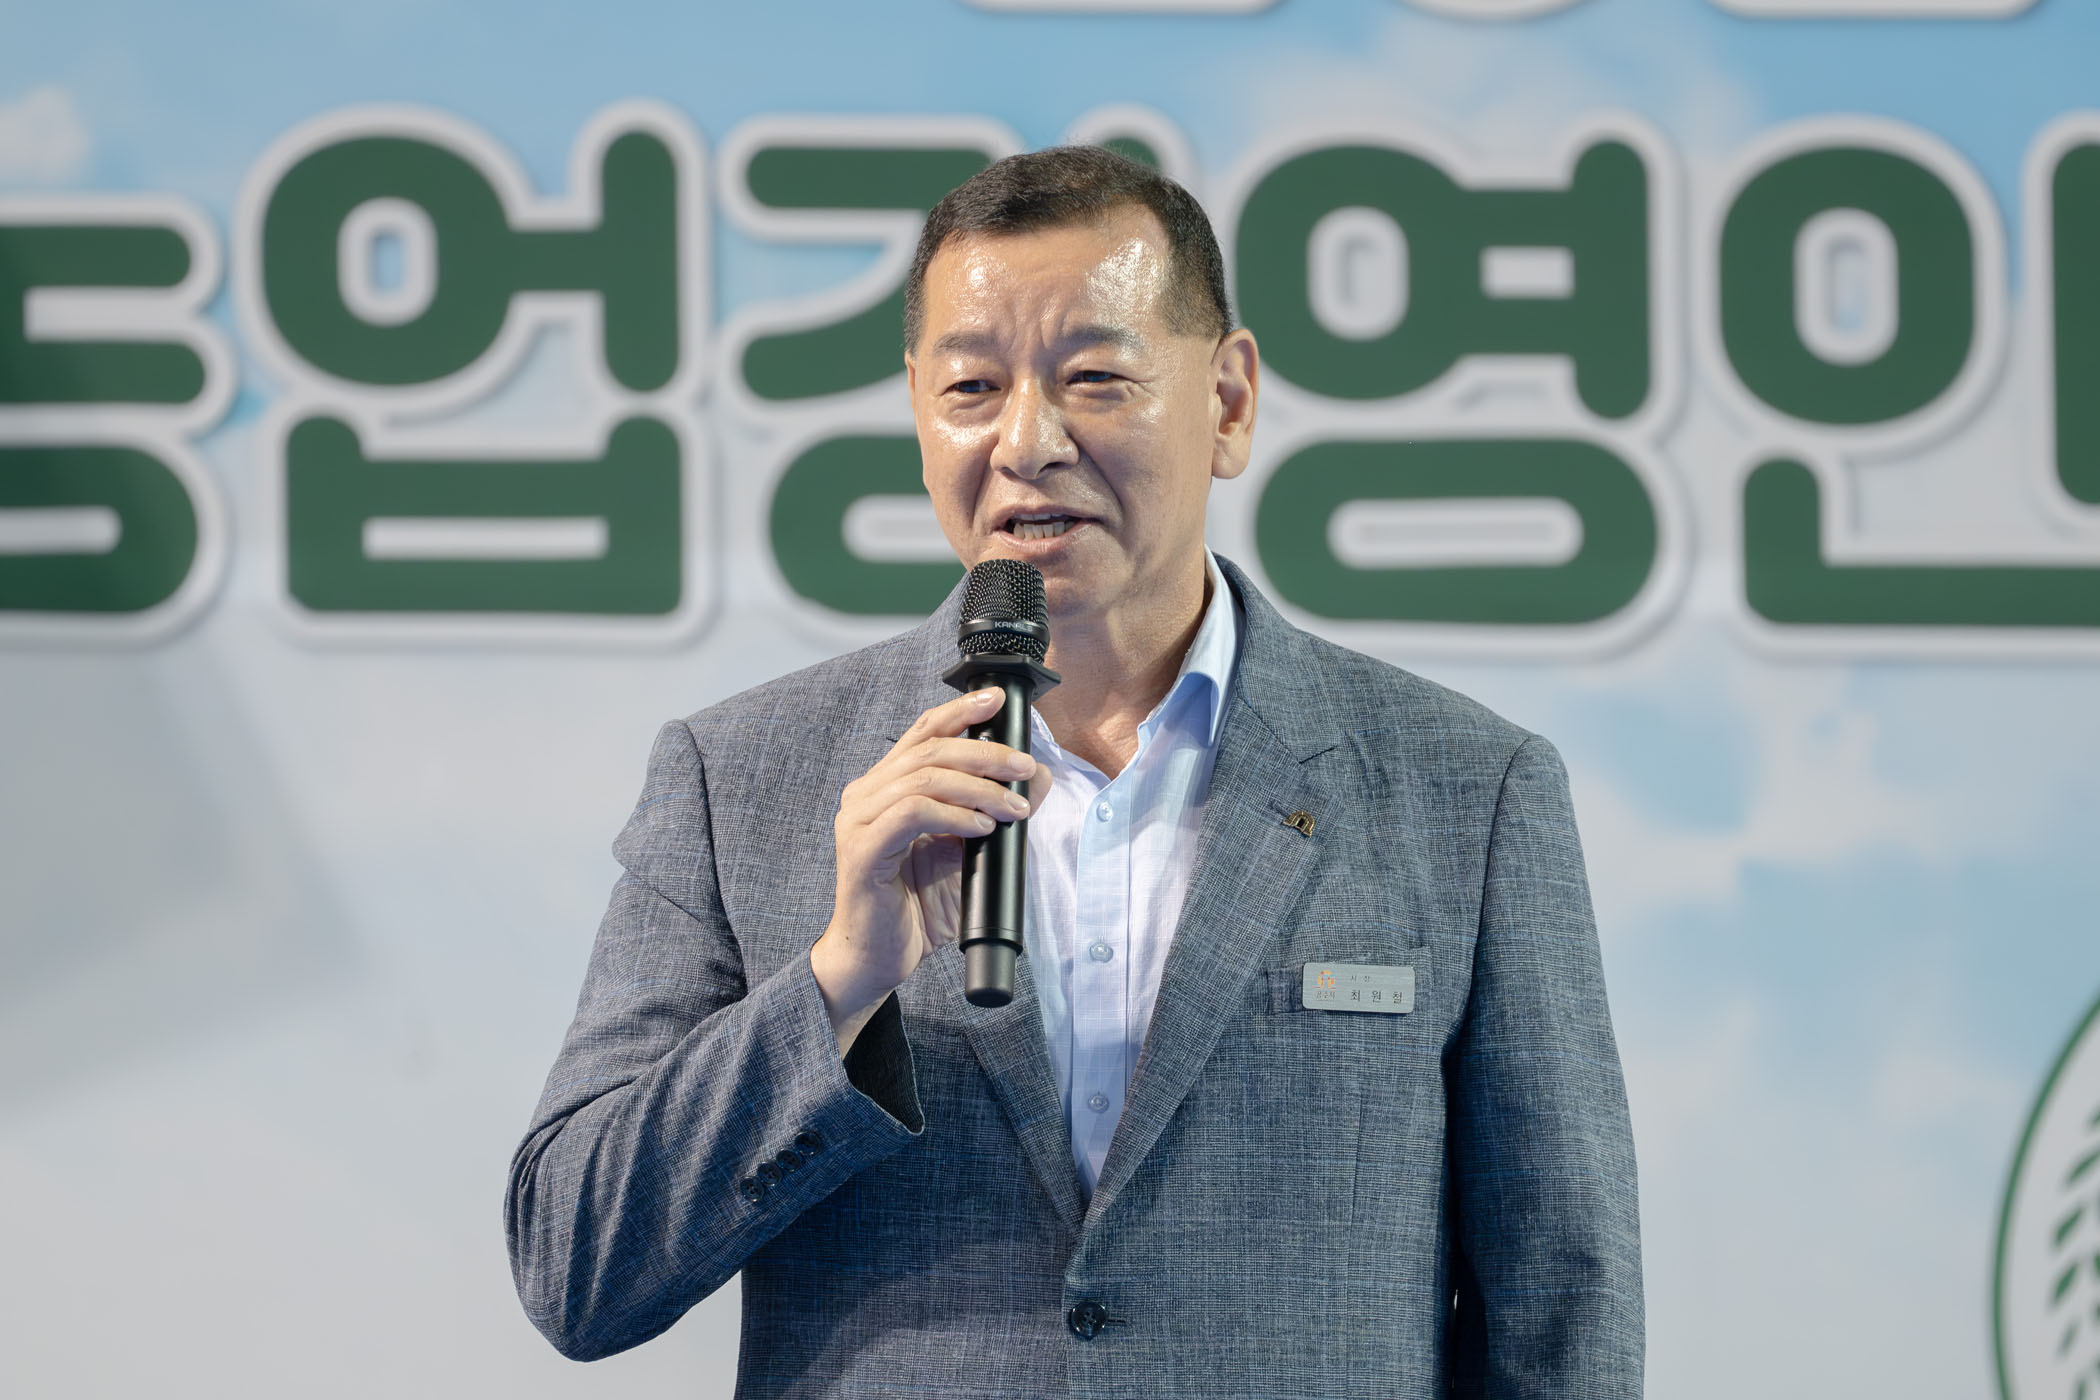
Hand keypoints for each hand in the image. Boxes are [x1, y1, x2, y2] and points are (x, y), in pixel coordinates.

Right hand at [810, 687, 1049, 1053]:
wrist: (879, 959)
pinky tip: (981, 828)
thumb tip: (1038, 777)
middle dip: (986, 752)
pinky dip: (954, 814)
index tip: (999, 701)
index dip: (961, 710)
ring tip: (1014, 809)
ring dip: (980, 788)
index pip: (923, 732)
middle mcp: (866, 794)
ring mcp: (859, 820)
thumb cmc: (917, 907)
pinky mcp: (861, 850)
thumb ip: (996, 811)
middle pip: (930, 748)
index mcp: (885, 787)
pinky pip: (912, 813)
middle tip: (1025, 769)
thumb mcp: (969, 851)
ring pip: (925, 777)